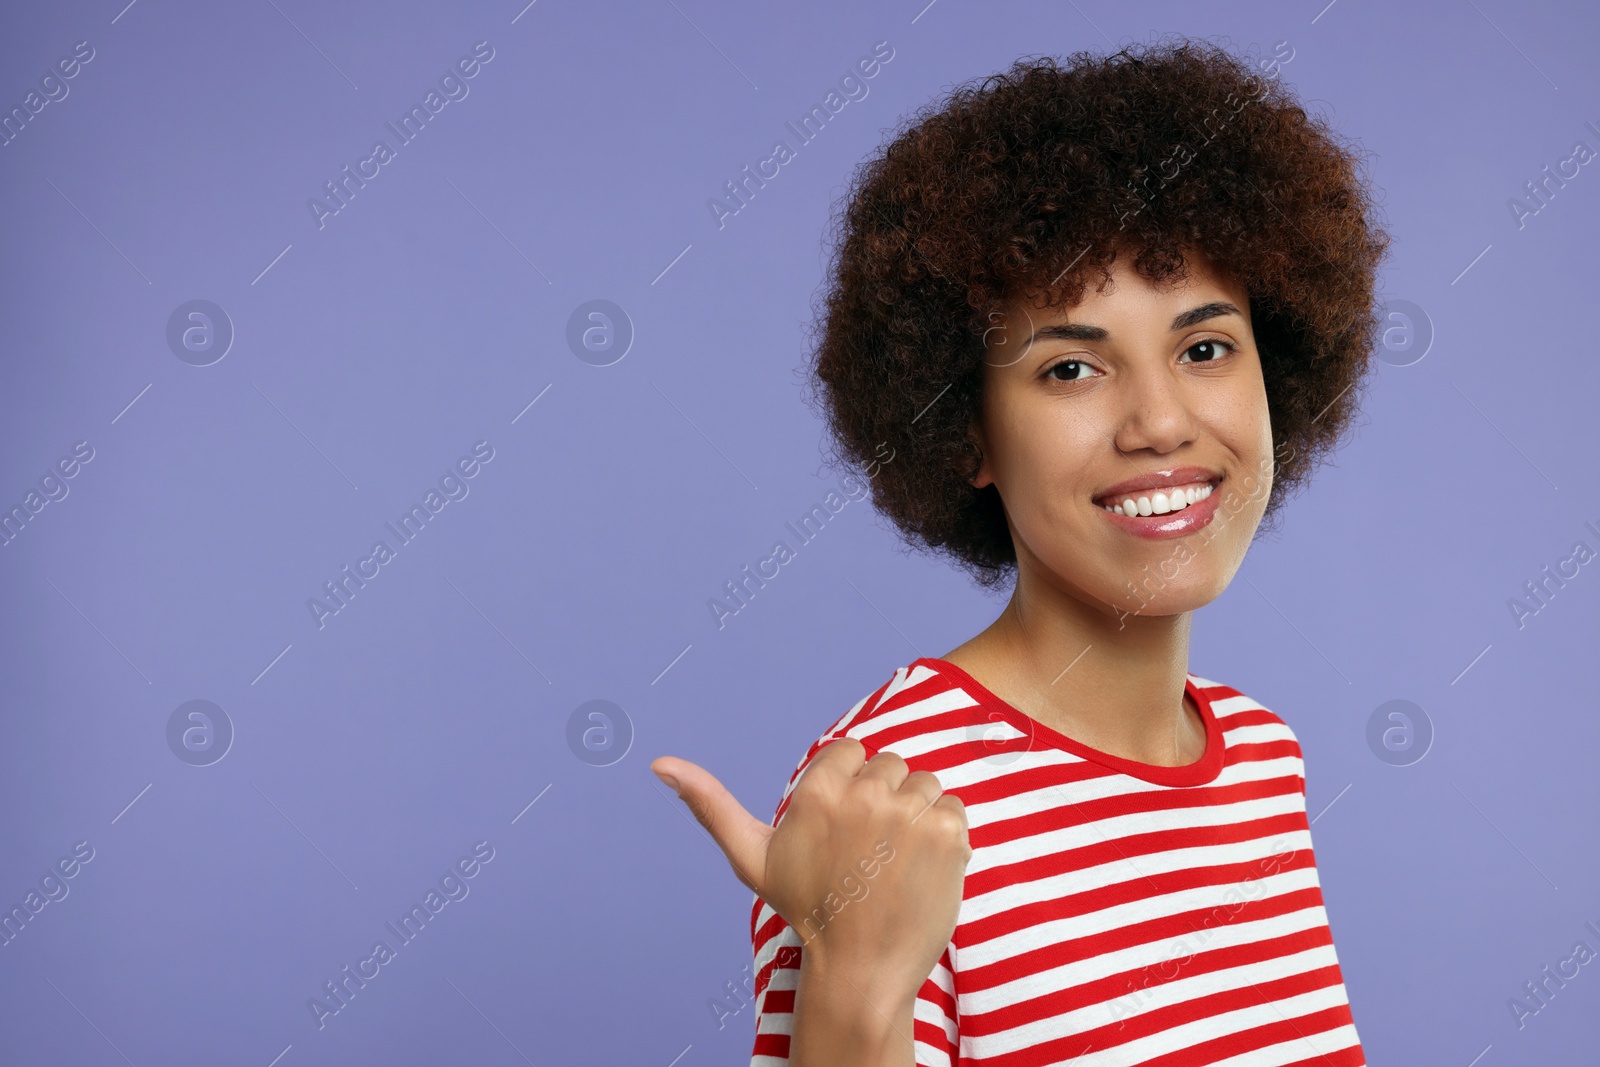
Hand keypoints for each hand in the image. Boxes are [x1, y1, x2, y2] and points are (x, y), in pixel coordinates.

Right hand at [651, 739, 970, 1002]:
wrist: (862, 969)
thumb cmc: (806, 909)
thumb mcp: (752, 857)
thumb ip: (710, 804)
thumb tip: (658, 764)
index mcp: (818, 789)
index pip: (851, 752)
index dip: (848, 788)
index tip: (842, 831)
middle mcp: (865, 793)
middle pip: (889, 765)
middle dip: (882, 799)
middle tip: (868, 851)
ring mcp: (909, 813)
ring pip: (923, 784)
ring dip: (915, 815)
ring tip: (894, 860)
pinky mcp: (948, 834)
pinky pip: (954, 807)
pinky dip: (945, 834)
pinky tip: (922, 867)